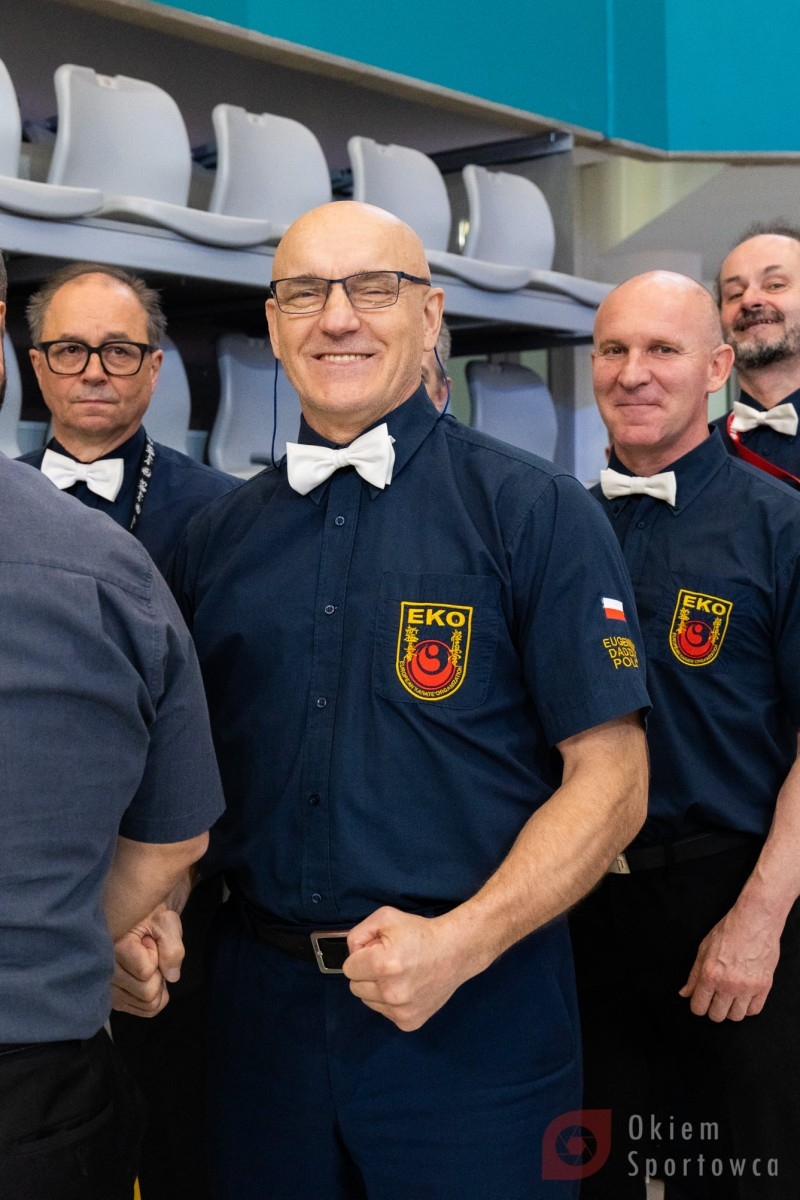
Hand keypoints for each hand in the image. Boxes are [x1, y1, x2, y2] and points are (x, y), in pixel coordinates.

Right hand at [111, 907, 184, 1017]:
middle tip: (150, 955)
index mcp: (113, 949)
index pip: (146, 972)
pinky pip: (144, 1010)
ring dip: (155, 985)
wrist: (138, 919)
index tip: (149, 941)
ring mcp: (107, 990)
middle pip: (147, 994)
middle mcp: (104, 973)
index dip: (157, 956)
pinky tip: (146, 978)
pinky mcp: (114, 1000)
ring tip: (146, 964)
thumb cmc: (152, 918)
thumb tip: (171, 977)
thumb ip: (172, 947)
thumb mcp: (166, 922)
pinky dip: (154, 998)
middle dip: (158, 975)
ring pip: (147, 1005)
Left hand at [344, 907, 472, 1030]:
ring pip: (368, 1001)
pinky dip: (390, 1001)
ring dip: (377, 988)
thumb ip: (358, 934)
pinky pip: (384, 1012)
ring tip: (399, 974)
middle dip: (367, 973)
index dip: (361, 956)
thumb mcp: (385, 917)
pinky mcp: (409, 1022)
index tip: (377, 951)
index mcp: (382, 964)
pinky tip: (407, 987)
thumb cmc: (420, 933)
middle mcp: (391, 992)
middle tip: (388, 962)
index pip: (348, 968)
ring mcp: (400, 1011)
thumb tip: (351, 955)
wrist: (455, 951)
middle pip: (355, 987)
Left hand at [679, 907, 779, 1021]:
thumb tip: (685, 993)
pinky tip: (743, 996)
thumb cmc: (728, 931)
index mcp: (710, 975)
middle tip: (716, 998)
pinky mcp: (764, 987)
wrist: (755, 921)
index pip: (698, 1007)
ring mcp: (748, 987)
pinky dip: (747, 1007)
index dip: (697, 1005)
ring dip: (731, 1010)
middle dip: (713, 1009)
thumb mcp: (704, 949)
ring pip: (736, 1016)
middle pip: (717, 1016)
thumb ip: (694, 975)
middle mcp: (728, 984)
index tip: (701, 1001)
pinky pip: (753, 1011)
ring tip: (730, 997)